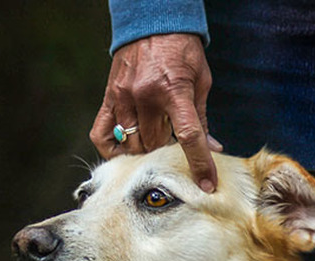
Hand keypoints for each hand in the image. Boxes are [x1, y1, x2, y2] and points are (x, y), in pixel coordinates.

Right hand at [90, 33, 221, 192]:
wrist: (152, 24)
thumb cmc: (181, 52)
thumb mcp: (200, 81)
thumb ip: (202, 117)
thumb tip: (212, 148)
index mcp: (174, 91)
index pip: (188, 136)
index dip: (199, 163)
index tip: (206, 184)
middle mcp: (145, 96)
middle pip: (155, 145)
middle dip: (167, 152)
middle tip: (174, 146)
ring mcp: (123, 98)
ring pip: (131, 145)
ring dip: (145, 150)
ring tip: (154, 142)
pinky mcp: (109, 98)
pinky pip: (102, 135)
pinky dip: (113, 148)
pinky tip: (126, 148)